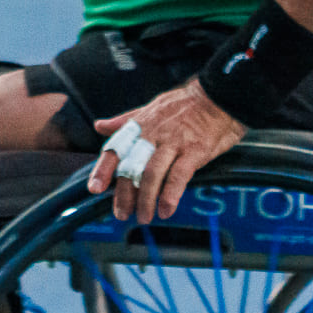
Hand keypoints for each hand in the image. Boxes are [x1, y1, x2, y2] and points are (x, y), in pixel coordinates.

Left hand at [88, 81, 244, 225]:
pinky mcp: (195, 151)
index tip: (94, 188)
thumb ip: (125, 121)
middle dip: (124, 194)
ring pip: (151, 174)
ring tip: (144, 217)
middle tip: (121, 213)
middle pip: (131, 167)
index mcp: (140, 125)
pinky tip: (166, 210)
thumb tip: (100, 126)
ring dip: (146, 200)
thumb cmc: (185, 105)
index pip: (116, 148)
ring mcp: (174, 143)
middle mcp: (153, 134)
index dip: (103, 169)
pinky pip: (178, 176)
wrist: (218, 96)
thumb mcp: (150, 108)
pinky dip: (170, 195)